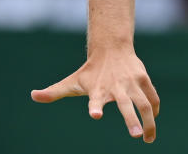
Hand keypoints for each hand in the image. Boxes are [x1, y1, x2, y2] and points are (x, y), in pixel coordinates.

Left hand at [31, 46, 159, 142]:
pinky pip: (153, 98)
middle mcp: (115, 87)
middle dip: (131, 120)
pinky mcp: (144, 80)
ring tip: (148, 139)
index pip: (94, 99)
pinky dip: (155, 111)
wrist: (110, 48)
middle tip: (136, 136)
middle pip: (126, 104)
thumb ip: (54, 92)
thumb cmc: (90, 71)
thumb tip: (33, 96)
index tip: (95, 115)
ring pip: (145, 103)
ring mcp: (131, 83)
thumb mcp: (72, 82)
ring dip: (149, 122)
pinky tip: (152, 121)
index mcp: (97, 89)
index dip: (94, 107)